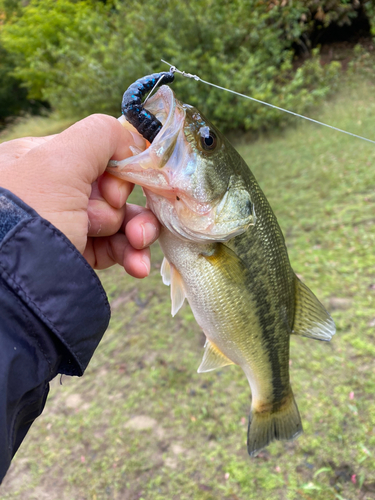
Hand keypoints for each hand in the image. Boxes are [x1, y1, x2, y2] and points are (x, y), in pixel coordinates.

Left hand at [0, 114, 159, 277]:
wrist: (13, 285)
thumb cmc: (31, 213)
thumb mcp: (59, 160)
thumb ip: (100, 134)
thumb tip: (131, 140)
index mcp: (41, 159)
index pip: (97, 153)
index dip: (116, 169)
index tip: (113, 190)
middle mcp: (53, 191)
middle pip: (111, 188)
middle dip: (123, 205)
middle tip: (111, 214)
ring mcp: (66, 224)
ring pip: (119, 220)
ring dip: (137, 231)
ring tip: (139, 242)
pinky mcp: (78, 254)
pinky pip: (115, 248)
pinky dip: (131, 255)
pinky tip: (138, 266)